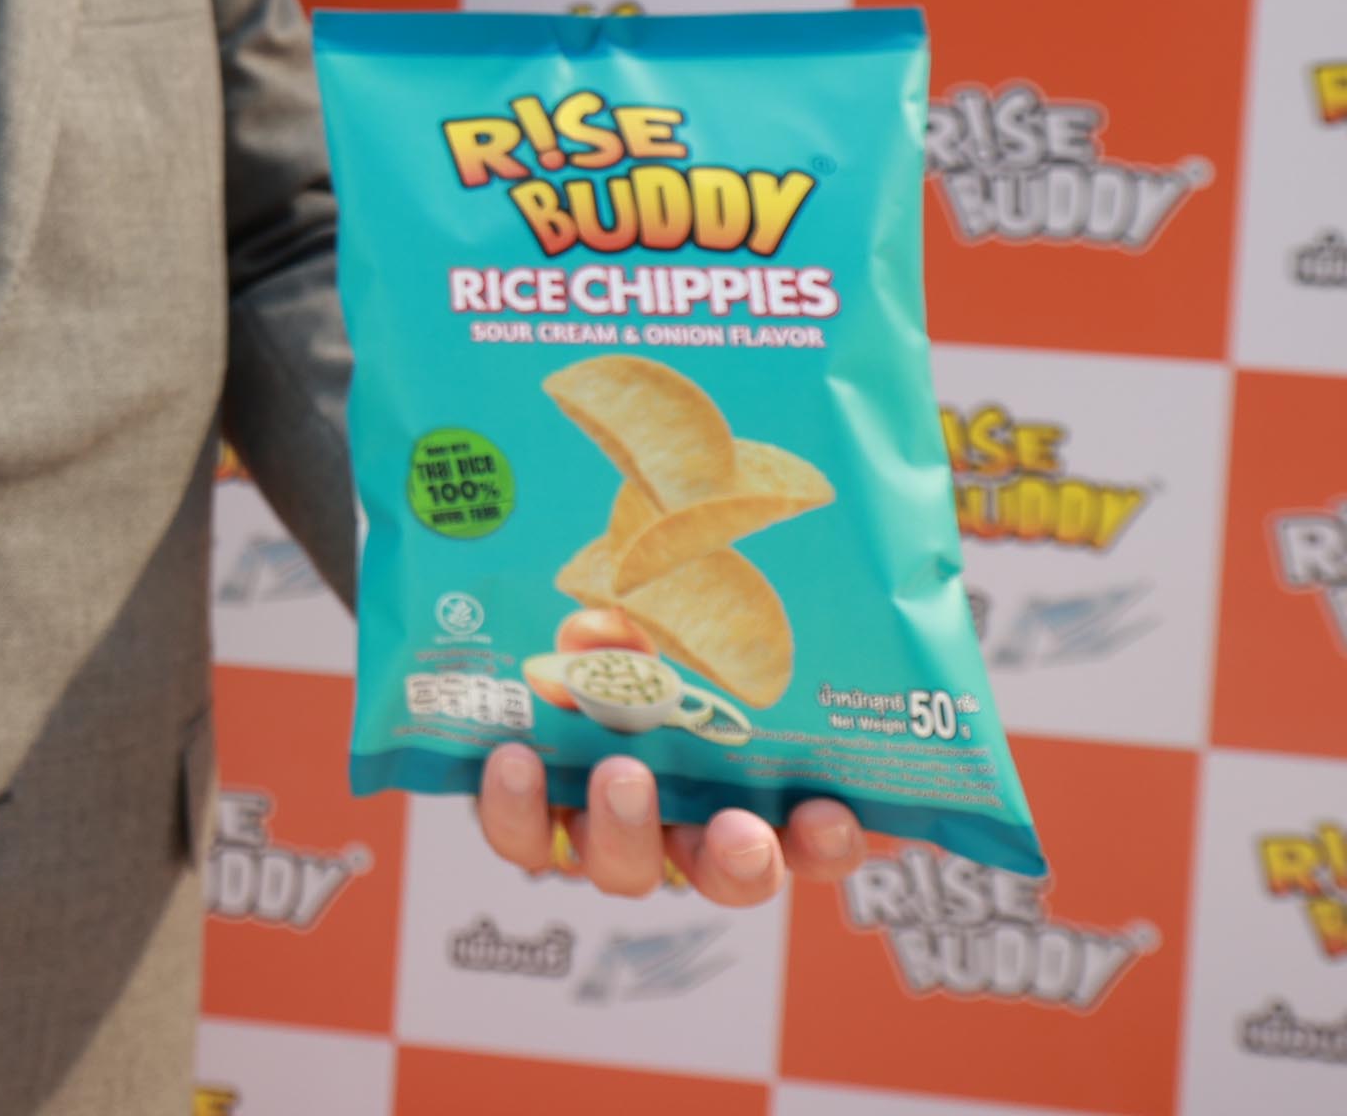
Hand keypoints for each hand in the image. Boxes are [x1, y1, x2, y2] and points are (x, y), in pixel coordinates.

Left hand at [475, 606, 861, 907]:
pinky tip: (514, 756)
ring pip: (625, 863)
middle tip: (736, 828)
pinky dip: (518, 807)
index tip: (832, 818)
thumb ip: (747, 574)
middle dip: (736, 858)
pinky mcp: (531, 816)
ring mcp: (609, 826)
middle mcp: (690, 821)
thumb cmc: (660, 607)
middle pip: (727, 872)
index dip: (826, 843)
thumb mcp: (713, 591)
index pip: (814, 838)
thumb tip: (816, 473)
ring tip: (623, 772)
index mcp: (761, 785)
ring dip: (626, 830)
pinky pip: (525, 834)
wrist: (534, 614)